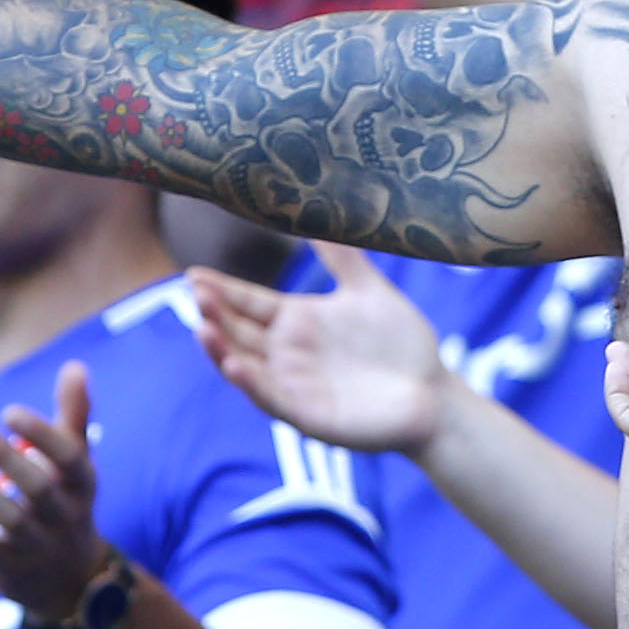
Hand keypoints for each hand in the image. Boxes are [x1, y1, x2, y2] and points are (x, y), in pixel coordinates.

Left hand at [0, 359, 110, 627]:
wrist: (69, 580)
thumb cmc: (66, 502)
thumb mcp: (77, 463)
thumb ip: (74, 414)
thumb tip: (75, 364)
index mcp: (84, 485)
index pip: (70, 459)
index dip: (42, 435)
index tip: (9, 410)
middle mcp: (66, 517)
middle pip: (37, 487)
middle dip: (3, 455)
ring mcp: (39, 547)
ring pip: (7, 518)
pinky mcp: (10, 569)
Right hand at [192, 245, 451, 454]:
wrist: (434, 393)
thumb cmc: (402, 345)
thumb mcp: (368, 291)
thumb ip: (342, 257)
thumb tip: (322, 213)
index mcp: (297, 322)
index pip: (248, 303)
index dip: (222, 289)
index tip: (193, 274)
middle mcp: (287, 353)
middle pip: (238, 332)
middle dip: (215, 314)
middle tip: (195, 291)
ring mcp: (294, 385)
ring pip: (244, 366)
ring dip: (221, 349)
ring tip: (203, 328)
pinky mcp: (308, 416)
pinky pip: (271, 399)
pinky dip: (251, 384)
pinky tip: (235, 366)